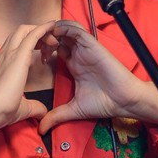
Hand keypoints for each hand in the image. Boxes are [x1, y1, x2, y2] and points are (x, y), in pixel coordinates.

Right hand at [0, 21, 57, 133]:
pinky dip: (43, 28)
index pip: (18, 44)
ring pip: (26, 30)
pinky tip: (52, 25)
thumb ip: (34, 106)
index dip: (33, 44)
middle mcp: (5, 54)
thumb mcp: (22, 106)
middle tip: (51, 47)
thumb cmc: (1, 110)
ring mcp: (10, 52)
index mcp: (3, 63)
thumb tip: (43, 111)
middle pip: (22, 32)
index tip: (45, 54)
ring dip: (42, 32)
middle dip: (38, 35)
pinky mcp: (18, 54)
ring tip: (54, 42)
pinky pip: (33, 34)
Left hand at [38, 20, 157, 133]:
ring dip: (54, 30)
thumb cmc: (104, 103)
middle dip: (45, 37)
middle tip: (36, 46)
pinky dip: (66, 28)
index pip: (55, 48)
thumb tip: (41, 129)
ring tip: (45, 38)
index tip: (34, 58)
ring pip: (67, 29)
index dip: (42, 48)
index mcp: (73, 64)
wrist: (123, 101)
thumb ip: (56, 115)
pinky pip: (78, 30)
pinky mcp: (92, 45)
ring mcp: (85, 48)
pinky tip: (57, 33)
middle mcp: (78, 53)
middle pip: (58, 36)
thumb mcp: (73, 109)